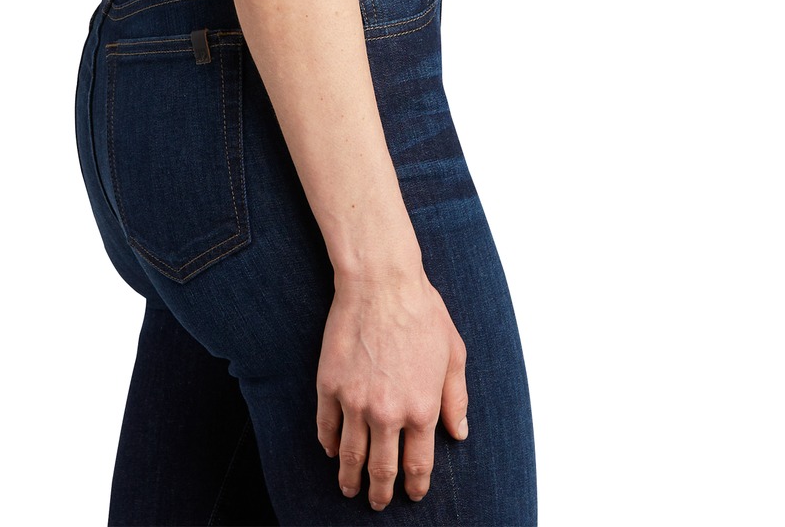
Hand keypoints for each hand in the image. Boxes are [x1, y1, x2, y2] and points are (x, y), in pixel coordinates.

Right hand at [315, 265, 468, 509]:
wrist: (381, 282)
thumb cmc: (422, 312)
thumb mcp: (453, 354)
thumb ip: (456, 398)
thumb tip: (458, 432)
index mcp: (421, 409)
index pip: (417, 464)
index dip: (415, 485)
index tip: (412, 494)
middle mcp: (387, 413)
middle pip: (381, 469)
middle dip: (380, 492)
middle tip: (377, 503)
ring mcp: (355, 401)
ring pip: (350, 456)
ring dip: (350, 478)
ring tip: (349, 489)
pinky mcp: (329, 385)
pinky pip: (326, 427)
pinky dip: (328, 445)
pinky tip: (332, 452)